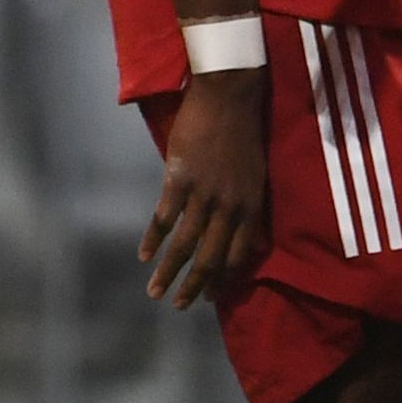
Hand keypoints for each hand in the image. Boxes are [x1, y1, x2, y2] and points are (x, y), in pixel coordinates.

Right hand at [140, 66, 267, 307]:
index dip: (223, 279)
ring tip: (156, 292)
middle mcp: (230, 206)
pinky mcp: (180, 178)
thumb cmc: (244, 132)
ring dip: (169, 272)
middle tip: (179, 306)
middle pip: (211, 257)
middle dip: (194, 286)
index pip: (238, 254)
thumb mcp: (257, 175)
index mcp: (252, 206)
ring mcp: (204, 194)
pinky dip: (153, 239)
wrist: (229, 96)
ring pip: (186, 244)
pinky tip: (144, 256)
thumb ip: (251, 209)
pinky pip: (164, 217)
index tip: (209, 296)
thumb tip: (252, 242)